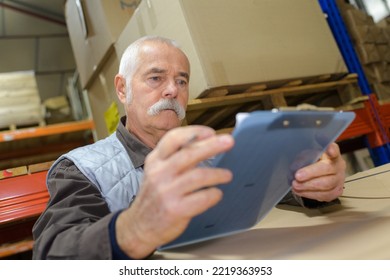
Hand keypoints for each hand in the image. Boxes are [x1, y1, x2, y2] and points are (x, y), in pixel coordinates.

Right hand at [116, 125, 233, 258]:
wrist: (140, 226)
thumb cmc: (155, 196)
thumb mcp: (157, 172)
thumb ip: (175, 158)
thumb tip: (206, 143)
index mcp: (155, 160)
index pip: (173, 138)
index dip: (194, 132)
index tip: (211, 132)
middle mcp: (160, 173)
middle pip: (189, 154)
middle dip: (212, 146)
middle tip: (229, 141)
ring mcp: (167, 192)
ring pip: (198, 176)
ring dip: (217, 174)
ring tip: (227, 175)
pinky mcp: (175, 209)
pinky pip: (202, 198)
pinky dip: (214, 194)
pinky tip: (216, 194)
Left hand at [291, 142, 345, 201]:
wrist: (321, 174)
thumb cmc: (313, 162)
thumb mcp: (307, 155)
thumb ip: (303, 157)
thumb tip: (295, 167)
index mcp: (332, 153)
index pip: (334, 149)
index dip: (332, 149)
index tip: (330, 149)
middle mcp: (338, 165)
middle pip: (328, 169)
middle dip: (310, 173)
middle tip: (297, 176)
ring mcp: (339, 179)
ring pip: (327, 185)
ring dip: (308, 186)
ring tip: (295, 185)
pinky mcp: (336, 191)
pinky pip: (325, 195)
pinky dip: (310, 194)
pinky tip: (300, 191)